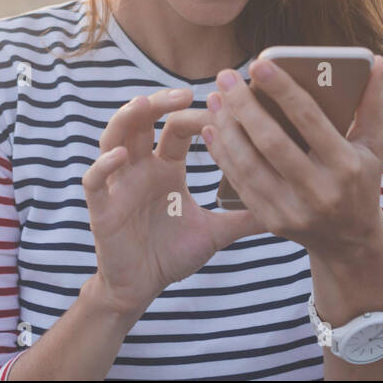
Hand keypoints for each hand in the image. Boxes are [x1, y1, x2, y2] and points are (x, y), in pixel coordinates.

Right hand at [83, 88, 265, 317]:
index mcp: (166, 167)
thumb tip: (288, 205)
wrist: (140, 288)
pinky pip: (94, 180)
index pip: (177, 128)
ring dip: (127, 119)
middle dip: (160, 102)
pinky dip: (104, 165)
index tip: (219, 105)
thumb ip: (245, 216)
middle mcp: (141, 168)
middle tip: (185, 94)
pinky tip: (121, 156)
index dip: (194, 115)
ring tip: (144, 104)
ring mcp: (118, 184)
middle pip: (143, 121)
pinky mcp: (101, 208)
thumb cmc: (172, 254)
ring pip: (113, 138)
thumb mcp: (215, 232)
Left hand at [202, 56, 382, 259]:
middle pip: (272, 141)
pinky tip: (212, 129)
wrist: (350, 242)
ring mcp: (294, 210)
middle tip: (226, 75)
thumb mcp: (374, 147)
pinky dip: (223, 154)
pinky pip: (241, 183)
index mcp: (347, 166)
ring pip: (249, 164)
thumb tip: (375, 61)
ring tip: (215, 98)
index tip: (259, 64)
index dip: (282, 90)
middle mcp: (320, 191)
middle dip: (244, 105)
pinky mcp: (273, 221)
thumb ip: (373, 104)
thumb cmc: (361, 181)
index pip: (310, 119)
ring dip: (227, 128)